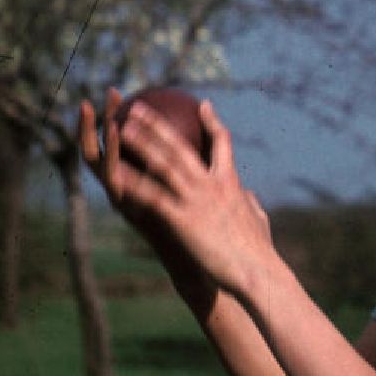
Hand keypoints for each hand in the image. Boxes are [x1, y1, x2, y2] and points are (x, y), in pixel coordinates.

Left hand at [80, 88, 274, 301]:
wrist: (255, 270)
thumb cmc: (259, 251)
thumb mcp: (259, 219)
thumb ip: (250, 202)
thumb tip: (248, 196)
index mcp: (230, 181)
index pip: (222, 142)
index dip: (212, 122)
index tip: (203, 105)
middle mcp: (211, 183)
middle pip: (180, 146)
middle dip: (157, 124)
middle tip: (139, 107)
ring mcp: (196, 200)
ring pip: (163, 163)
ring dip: (140, 143)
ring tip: (121, 128)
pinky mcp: (182, 219)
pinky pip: (153, 196)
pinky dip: (134, 183)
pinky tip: (116, 175)